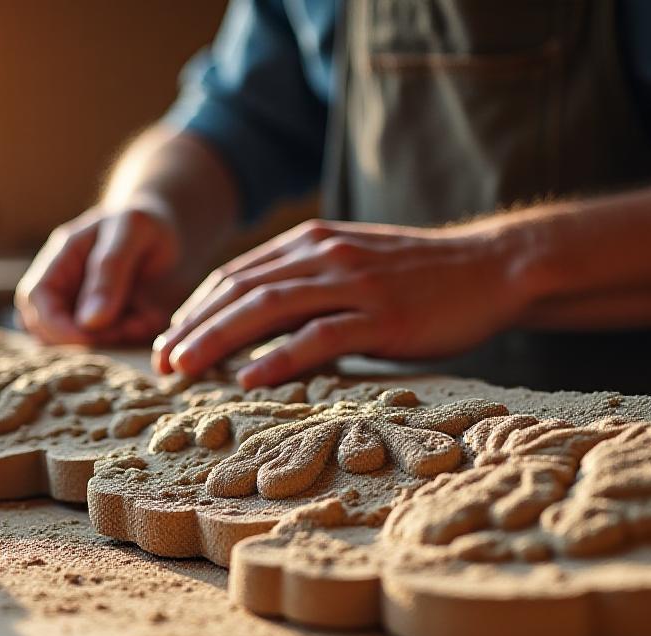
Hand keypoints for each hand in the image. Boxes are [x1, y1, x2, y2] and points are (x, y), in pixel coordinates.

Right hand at [15, 200, 179, 344]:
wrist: (163, 227)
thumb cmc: (143, 222)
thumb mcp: (131, 232)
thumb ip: (110, 272)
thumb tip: (90, 322)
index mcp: (60, 258)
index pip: (35, 299)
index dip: (56, 326)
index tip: (91, 338)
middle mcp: (62, 285)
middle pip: (45, 328)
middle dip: (83, 340)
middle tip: (126, 329)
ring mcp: (78, 306)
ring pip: (72, 342)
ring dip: (105, 343)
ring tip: (140, 321)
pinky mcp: (100, 323)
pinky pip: (103, 344)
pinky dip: (123, 341)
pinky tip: (145, 322)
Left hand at [152, 219, 532, 386]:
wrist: (492, 267)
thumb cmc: (419, 278)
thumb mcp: (352, 268)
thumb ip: (305, 287)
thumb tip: (253, 331)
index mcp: (312, 242)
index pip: (236, 275)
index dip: (194, 309)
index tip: (167, 341)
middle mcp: (324, 255)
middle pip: (240, 289)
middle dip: (192, 326)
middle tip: (159, 363)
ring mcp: (354, 284)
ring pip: (268, 308)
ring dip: (218, 338)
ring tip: (185, 368)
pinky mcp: (383, 316)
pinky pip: (321, 336)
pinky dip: (280, 356)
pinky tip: (250, 379)